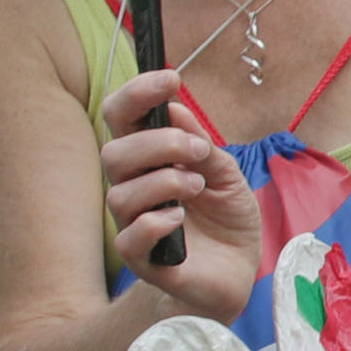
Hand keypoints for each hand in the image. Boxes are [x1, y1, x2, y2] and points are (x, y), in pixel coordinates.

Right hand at [99, 69, 260, 318]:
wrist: (236, 270)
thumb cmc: (225, 217)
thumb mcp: (226, 173)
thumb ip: (201, 145)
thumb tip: (176, 109)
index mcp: (150, 160)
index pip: (123, 119)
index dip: (137, 95)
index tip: (170, 79)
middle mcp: (133, 187)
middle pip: (115, 153)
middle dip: (157, 142)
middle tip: (197, 149)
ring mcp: (135, 223)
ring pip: (120, 194)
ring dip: (165, 182)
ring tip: (199, 187)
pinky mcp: (143, 258)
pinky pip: (129, 238)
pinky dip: (154, 223)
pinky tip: (179, 219)